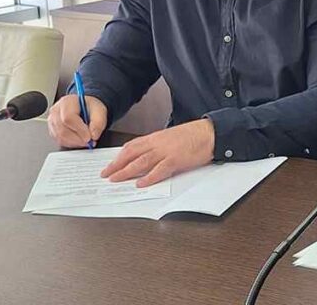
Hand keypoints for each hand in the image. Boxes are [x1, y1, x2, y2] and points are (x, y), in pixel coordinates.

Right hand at [47, 93, 107, 148]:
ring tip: (85, 141)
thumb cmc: (89, 107)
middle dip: (78, 139)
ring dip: (75, 142)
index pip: (68, 118)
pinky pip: (59, 140)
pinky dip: (70, 143)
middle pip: (62, 129)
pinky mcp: (52, 130)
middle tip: (89, 142)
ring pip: (60, 137)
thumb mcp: (100, 110)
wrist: (85, 107)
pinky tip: (79, 140)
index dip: (79, 130)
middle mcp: (56, 111)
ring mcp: (52, 120)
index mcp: (67, 102)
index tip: (89, 137)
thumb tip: (93, 135)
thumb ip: (98, 122)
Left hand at [101, 119, 215, 187]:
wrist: (210, 132)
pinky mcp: (176, 160)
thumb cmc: (194, 135)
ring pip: (140, 162)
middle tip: (105, 174)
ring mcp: (166, 151)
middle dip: (116, 165)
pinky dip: (148, 178)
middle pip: (131, 154)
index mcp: (156, 137)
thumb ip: (159, 145)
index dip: (119, 156)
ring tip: (115, 179)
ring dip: (126, 171)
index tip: (110, 164)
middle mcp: (158, 143)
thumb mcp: (172, 137)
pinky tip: (140, 183)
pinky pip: (159, 170)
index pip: (132, 146)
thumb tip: (148, 156)